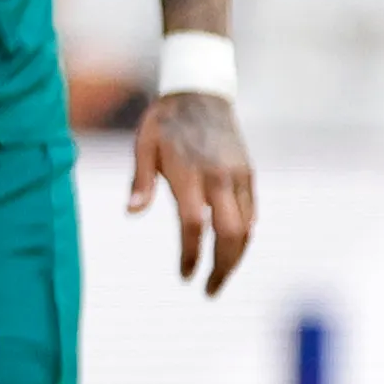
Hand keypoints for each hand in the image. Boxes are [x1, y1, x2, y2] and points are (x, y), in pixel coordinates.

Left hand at [131, 88, 254, 293]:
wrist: (201, 92)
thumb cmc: (164, 121)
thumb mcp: (143, 144)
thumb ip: (140, 181)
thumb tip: (132, 213)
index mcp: (190, 173)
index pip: (193, 225)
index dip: (190, 254)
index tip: (184, 275)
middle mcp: (220, 177)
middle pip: (230, 233)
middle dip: (223, 267)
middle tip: (210, 291)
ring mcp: (238, 175)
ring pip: (246, 227)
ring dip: (236, 256)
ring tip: (220, 277)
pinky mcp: (248, 172)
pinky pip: (252, 211)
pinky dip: (245, 234)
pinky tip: (233, 249)